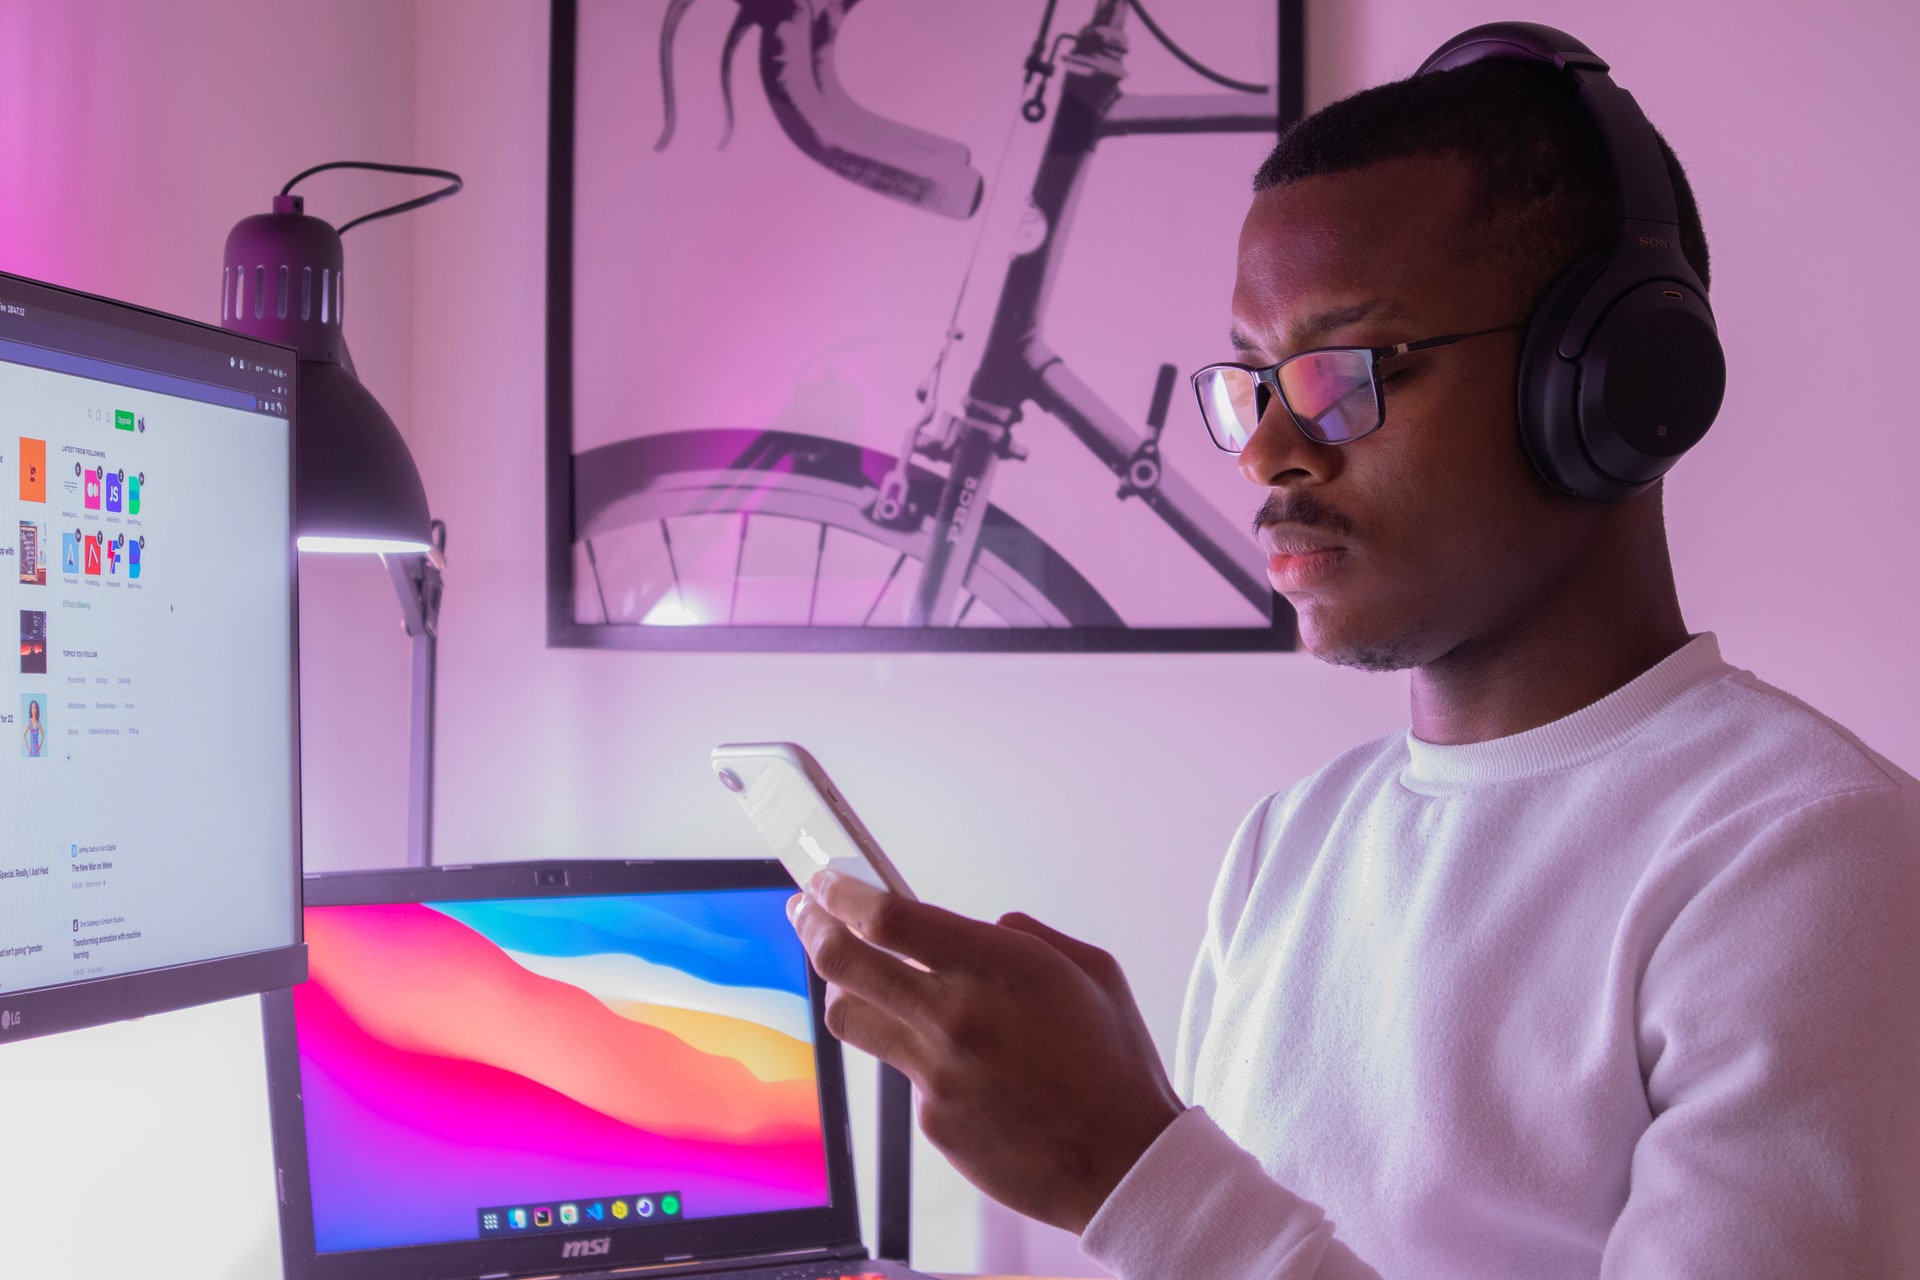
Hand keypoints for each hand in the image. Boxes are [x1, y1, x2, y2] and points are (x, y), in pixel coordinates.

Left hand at [790, 871, 1183, 1232]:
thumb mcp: (1090, 970)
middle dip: (813, 926)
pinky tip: (963, 1068)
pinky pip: (906, 1073)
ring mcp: (936, 1074)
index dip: (842, 893)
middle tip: (804, 911)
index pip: (887, 918)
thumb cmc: (1116, 1061)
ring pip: (851, 1018)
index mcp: (995, 968)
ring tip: (846, 975)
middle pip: (843, 962)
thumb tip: (982, 928)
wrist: (1126, 1165)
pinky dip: (919, 1057)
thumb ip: (1026, 938)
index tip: (825, 881)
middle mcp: (953, 1017)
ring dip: (840, 988)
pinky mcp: (932, 1122)